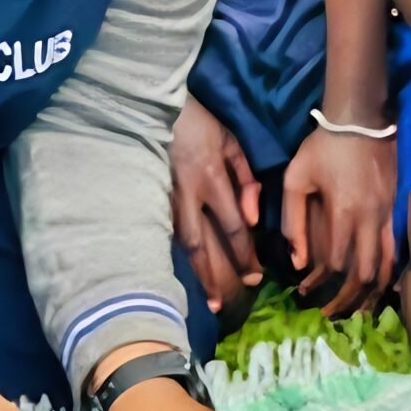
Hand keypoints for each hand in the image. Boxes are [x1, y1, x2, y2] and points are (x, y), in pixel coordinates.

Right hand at [171, 98, 262, 312]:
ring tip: (208, 301)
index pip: (232, 228)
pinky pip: (171, 236)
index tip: (256, 277)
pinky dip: (181, 259)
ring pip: (183, 246)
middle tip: (230, 301)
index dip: (244, 256)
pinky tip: (186, 277)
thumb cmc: (202, 123)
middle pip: (204, 246)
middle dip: (218, 275)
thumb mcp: (232, 142)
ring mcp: (167, 200)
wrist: (155, 109)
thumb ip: (246, 179)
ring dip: (197, 275)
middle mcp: (188, 195)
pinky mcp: (154, 200)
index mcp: (212, 179)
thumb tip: (253, 218)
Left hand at [282, 125, 396, 317]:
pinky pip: (397, 248)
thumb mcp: (295, 179)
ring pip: (387, 265)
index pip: (337, 262)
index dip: (322, 282)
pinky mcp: (398, 207)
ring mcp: (389, 213)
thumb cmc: (323, 147)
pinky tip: (383, 285)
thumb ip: (292, 222)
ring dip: (373, 291)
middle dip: (348, 299)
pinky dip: (390, 271)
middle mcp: (370, 218)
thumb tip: (298, 262)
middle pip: (365, 272)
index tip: (306, 290)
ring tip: (360, 310)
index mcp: (344, 212)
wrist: (361, 118)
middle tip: (332, 313)